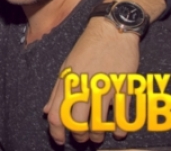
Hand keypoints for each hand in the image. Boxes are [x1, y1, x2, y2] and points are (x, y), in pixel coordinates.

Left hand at [43, 17, 139, 144]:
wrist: (112, 30)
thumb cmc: (87, 48)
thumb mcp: (67, 67)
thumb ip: (57, 92)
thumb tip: (47, 112)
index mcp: (68, 81)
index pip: (57, 115)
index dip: (56, 132)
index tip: (59, 140)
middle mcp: (85, 86)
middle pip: (77, 123)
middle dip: (79, 135)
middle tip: (82, 137)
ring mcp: (105, 88)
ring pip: (99, 123)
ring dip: (98, 135)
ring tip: (97, 136)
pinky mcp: (124, 87)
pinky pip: (122, 116)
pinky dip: (120, 129)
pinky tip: (117, 132)